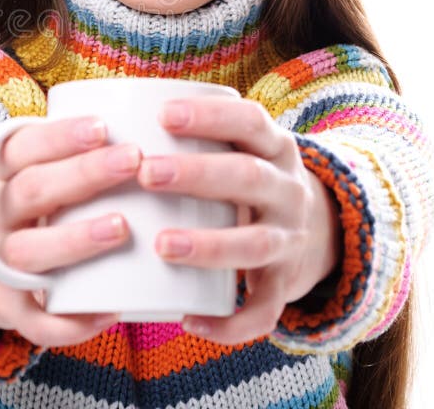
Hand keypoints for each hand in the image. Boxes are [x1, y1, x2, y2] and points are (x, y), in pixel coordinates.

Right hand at [0, 116, 141, 346]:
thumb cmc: (25, 203)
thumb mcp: (28, 169)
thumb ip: (68, 151)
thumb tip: (148, 124)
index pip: (24, 147)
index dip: (61, 137)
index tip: (104, 126)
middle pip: (32, 190)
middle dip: (83, 174)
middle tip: (133, 159)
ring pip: (29, 251)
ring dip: (76, 239)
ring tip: (122, 227)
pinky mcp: (6, 304)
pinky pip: (34, 319)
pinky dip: (70, 321)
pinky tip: (111, 311)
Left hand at [138, 96, 341, 344]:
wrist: (319, 229)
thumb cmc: (249, 176)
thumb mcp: (242, 147)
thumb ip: (199, 133)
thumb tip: (113, 112)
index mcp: (275, 147)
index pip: (250, 122)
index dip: (210, 116)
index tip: (163, 114)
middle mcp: (288, 190)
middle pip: (249, 177)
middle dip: (198, 174)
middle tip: (147, 172)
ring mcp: (289, 239)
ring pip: (255, 243)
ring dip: (209, 245)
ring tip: (162, 245)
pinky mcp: (284, 283)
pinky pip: (264, 310)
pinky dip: (231, 322)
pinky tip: (190, 320)